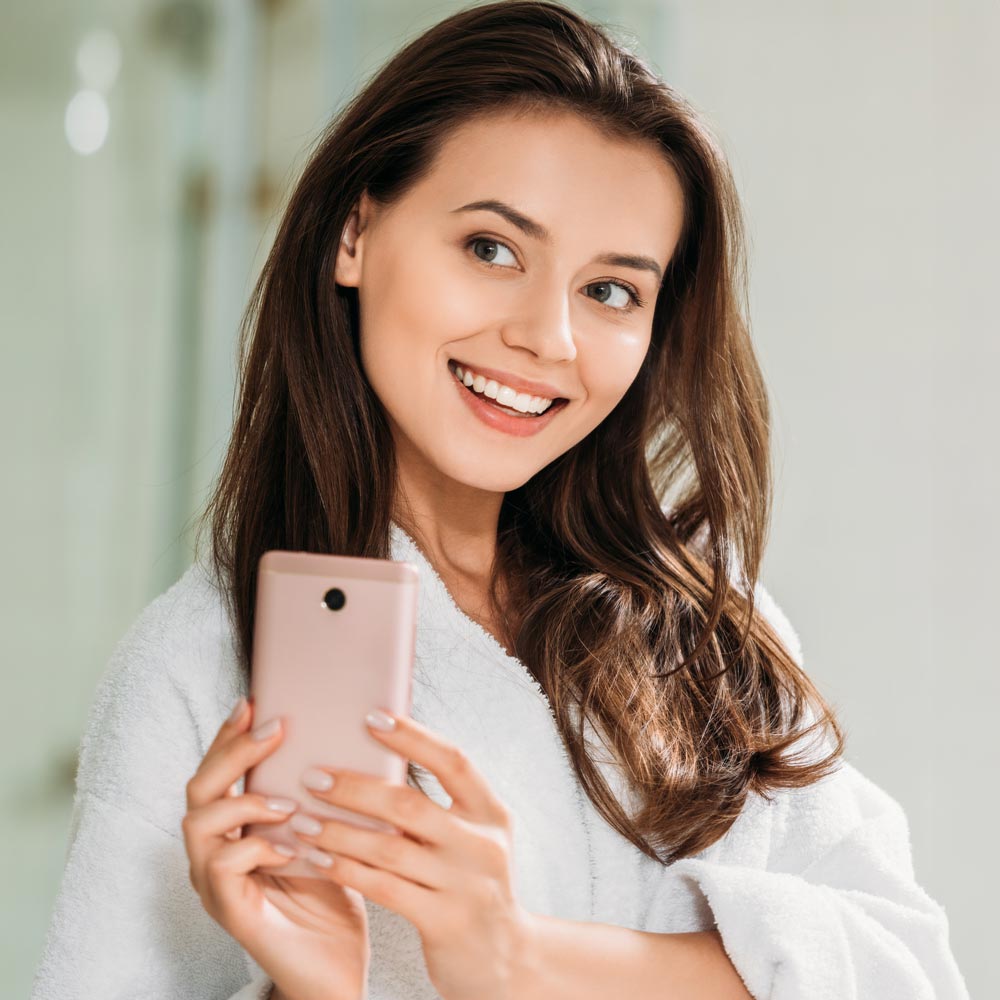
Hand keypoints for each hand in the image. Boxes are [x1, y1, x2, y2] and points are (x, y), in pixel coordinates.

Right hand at [182, 696, 368, 999]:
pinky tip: (292, 842)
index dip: (230, 735)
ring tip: (287, 797)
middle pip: (199, 787)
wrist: (337, 969)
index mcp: (235, 829)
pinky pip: (223, 868)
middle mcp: (214, 853)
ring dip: (244, 799)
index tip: (253, 700)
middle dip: (233, 751)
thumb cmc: (332, 895)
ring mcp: (216, 884)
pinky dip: (256, 845)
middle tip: (274, 727)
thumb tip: (342, 730)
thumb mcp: (328, 830)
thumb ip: (319, 792)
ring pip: (198, 823)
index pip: (218, 771)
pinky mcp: (231, 913)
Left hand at [287, 708, 533, 999]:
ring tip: (302, 818)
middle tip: (313, 775)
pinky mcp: (444, 921)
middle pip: (410, 805)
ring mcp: (465, 885)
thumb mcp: (473, 838)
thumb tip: (381, 757)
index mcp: (491, 812)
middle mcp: (482, 844)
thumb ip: (441, 806)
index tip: (370, 717)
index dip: (412, 737)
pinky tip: (318, 858)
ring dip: (338, 831)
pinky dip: (345, 870)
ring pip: (388, 848)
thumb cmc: (473, 885)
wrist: (504, 960)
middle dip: (354, 788)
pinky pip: (383, 888)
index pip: (453, 761)